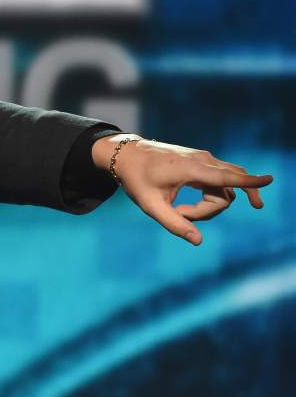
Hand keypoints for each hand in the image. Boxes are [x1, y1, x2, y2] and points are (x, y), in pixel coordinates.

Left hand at [94, 135, 272, 245]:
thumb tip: (198, 241)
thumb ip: (174, 223)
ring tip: (180, 212)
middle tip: (181, 216)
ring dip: (209, 205)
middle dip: (212, 210)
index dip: (250, 181)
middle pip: (228, 190)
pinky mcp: (202, 162)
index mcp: (191, 168)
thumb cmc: (136, 179)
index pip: (227, 176)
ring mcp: (204, 159)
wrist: (126, 155)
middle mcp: (203, 160)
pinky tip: (187, 208)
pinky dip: (209, 197)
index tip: (270, 179)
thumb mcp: (150, 205)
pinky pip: (218, 182)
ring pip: (225, 187)